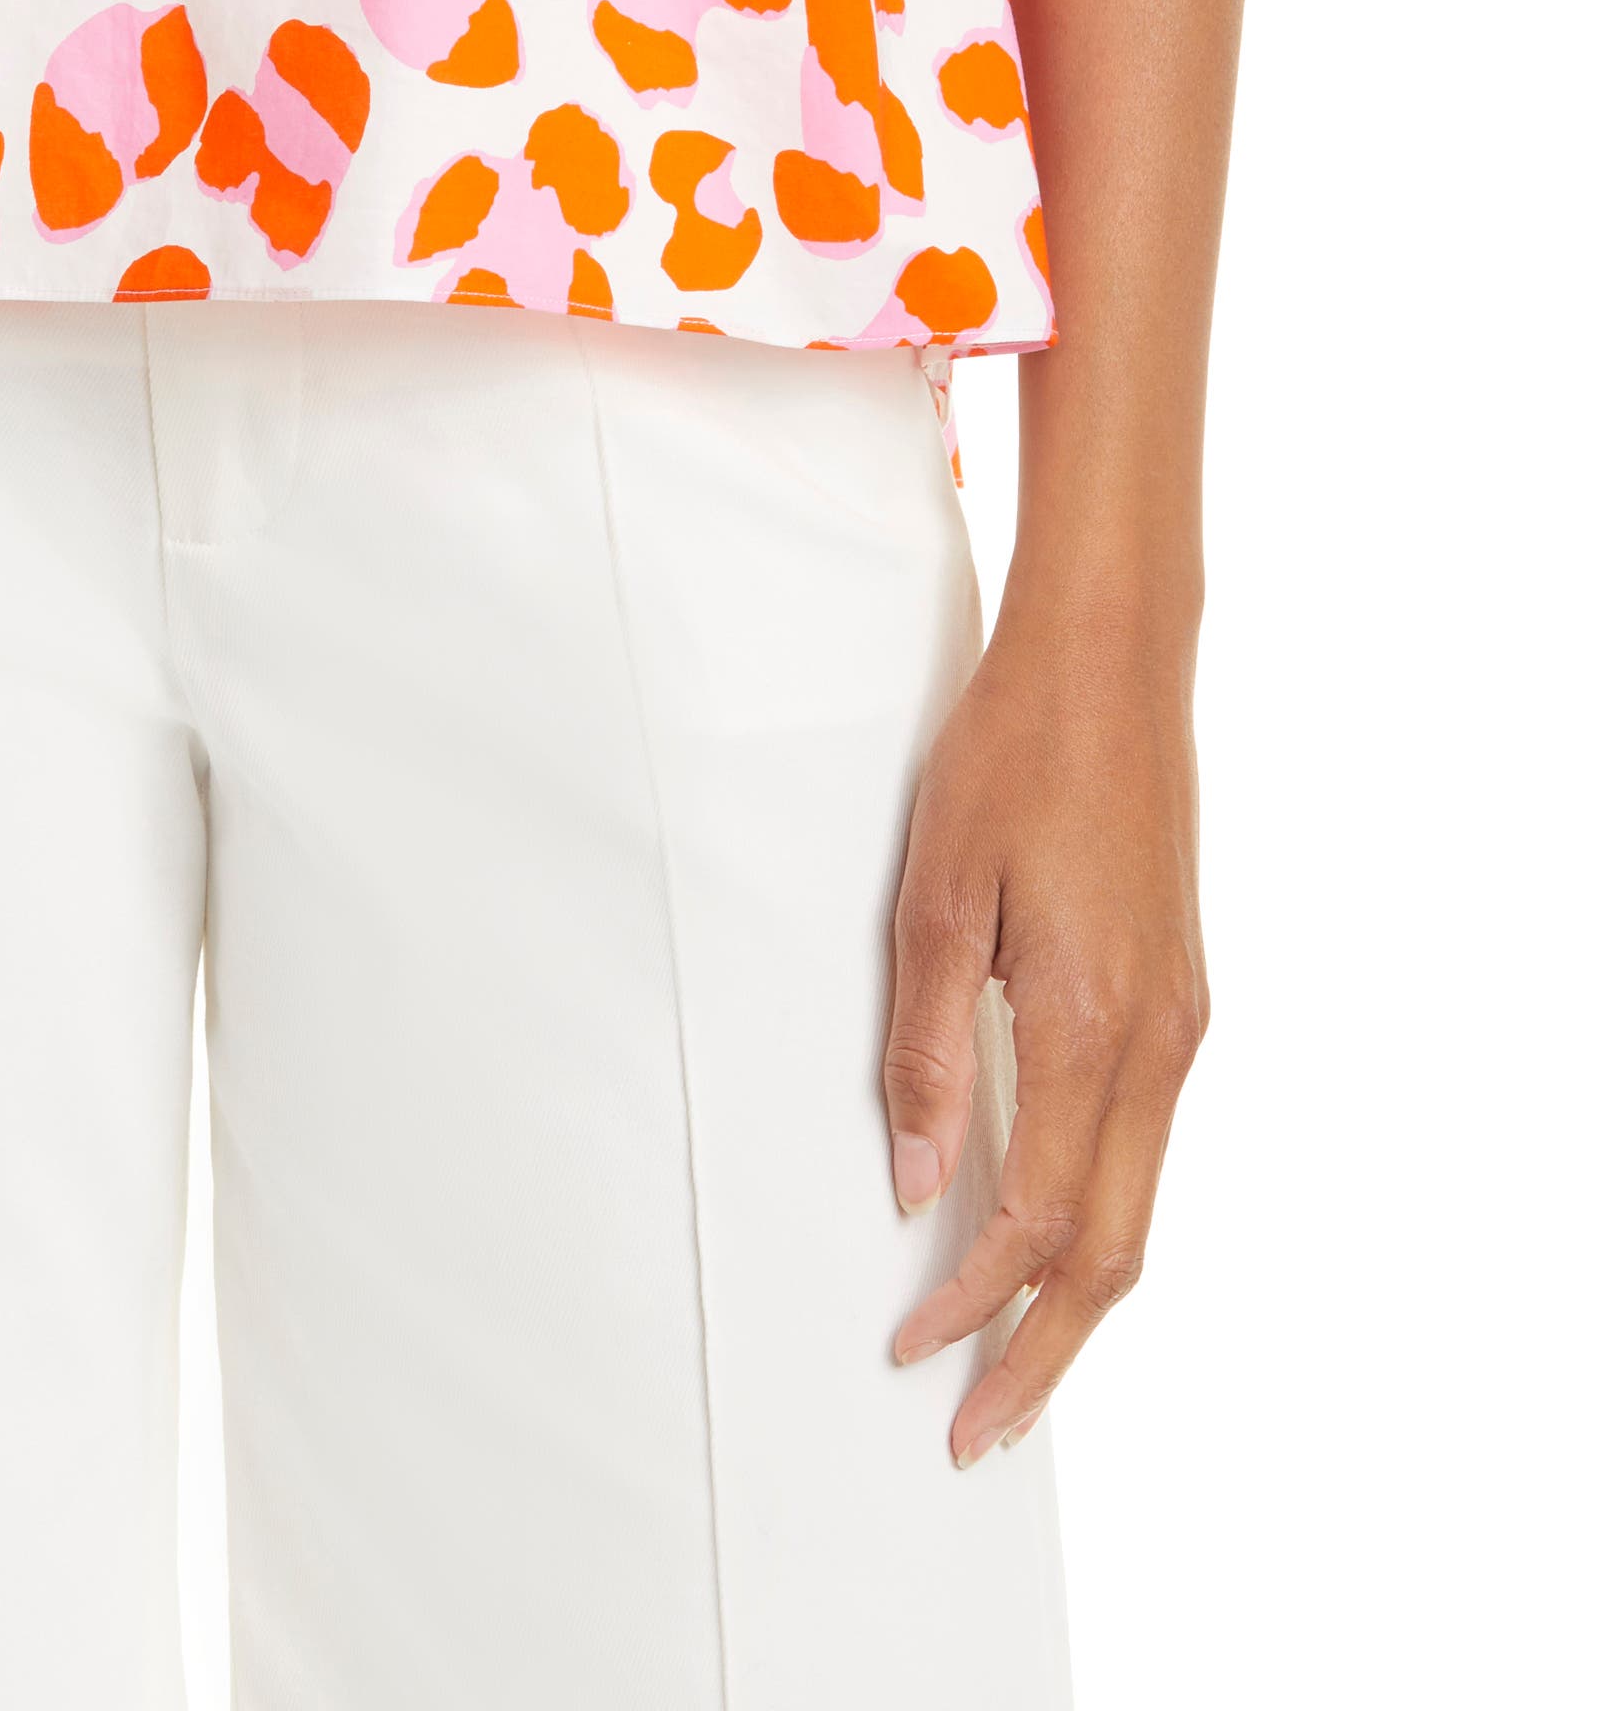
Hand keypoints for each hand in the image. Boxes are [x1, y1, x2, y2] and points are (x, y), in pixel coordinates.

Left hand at [883, 594, 1204, 1460]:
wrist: (1111, 657)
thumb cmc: (1013, 754)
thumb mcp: (937, 892)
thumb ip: (926, 1046)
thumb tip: (917, 1182)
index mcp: (1093, 1022)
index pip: (1038, 1218)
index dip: (973, 1302)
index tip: (909, 1352)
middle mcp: (1158, 1041)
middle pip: (1114, 1250)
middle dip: (1045, 1354)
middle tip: (975, 1432)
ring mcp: (1180, 1020)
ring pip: (1139, 1204)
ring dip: (1076, 1296)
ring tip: (1008, 1364)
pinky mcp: (1178, 994)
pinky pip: (1143, 1143)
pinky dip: (1099, 1216)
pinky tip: (1046, 1237)